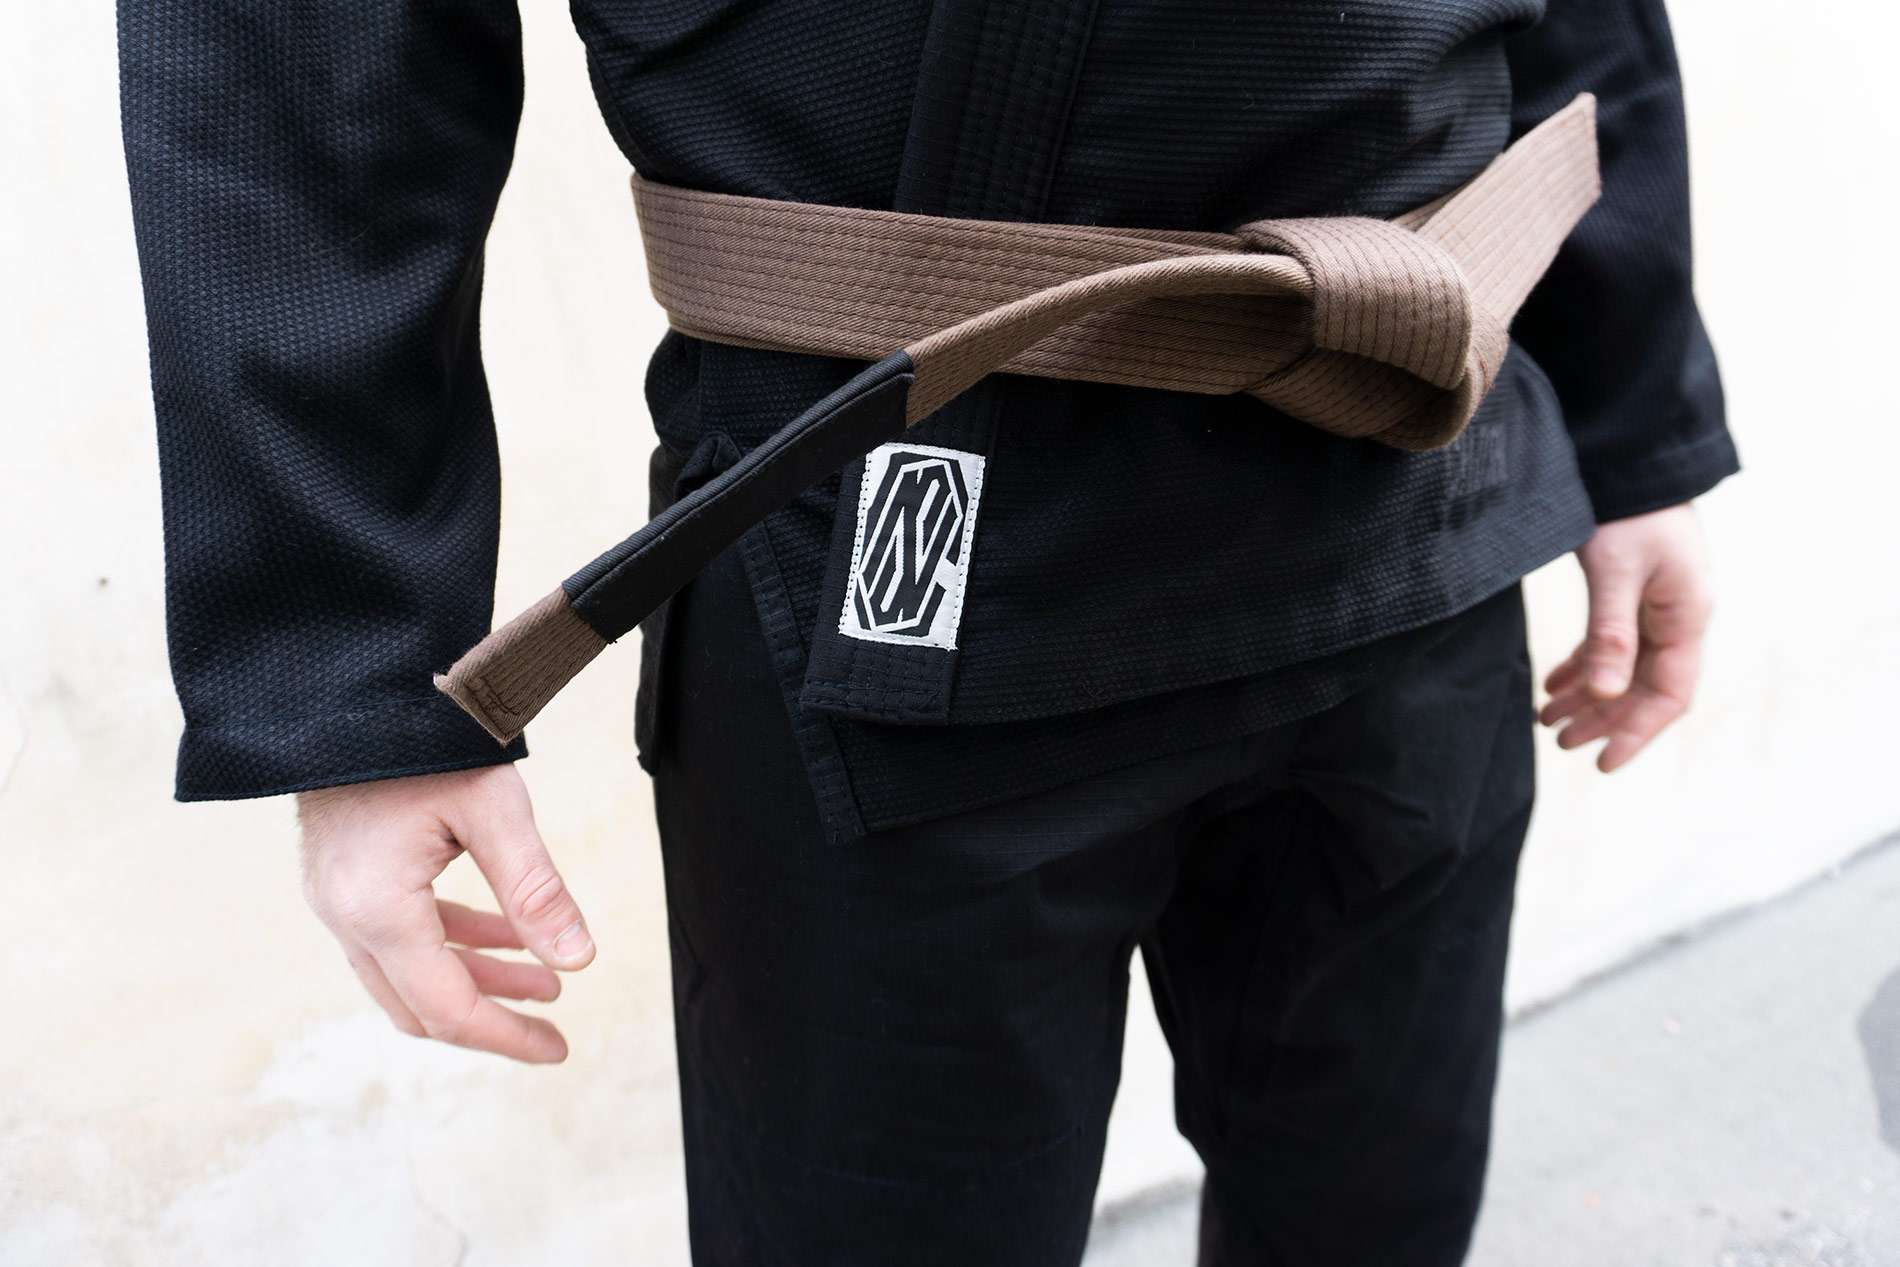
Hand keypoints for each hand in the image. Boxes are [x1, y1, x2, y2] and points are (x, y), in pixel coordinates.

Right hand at [296, 764, 594, 1062]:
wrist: (350, 687)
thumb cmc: (426, 740)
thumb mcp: (495, 810)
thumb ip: (536, 891)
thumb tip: (580, 962)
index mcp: (378, 910)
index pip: (448, 1008)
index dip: (505, 1037)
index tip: (557, 1049)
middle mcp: (346, 917)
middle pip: (421, 1006)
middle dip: (492, 1021)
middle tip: (554, 1030)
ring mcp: (337, 900)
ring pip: (409, 974)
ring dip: (477, 980)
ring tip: (547, 982)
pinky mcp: (343, 879)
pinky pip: (400, 937)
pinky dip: (453, 944)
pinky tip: (508, 937)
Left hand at [1539, 502, 1712, 772]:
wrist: (1631, 457)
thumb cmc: (1627, 511)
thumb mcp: (1616, 572)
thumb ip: (1611, 634)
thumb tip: (1605, 695)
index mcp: (1686, 616)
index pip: (1669, 694)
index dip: (1637, 732)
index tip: (1602, 764)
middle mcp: (1678, 616)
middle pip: (1643, 686)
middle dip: (1603, 718)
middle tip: (1558, 741)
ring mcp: (1658, 604)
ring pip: (1624, 667)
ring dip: (1589, 695)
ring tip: (1546, 718)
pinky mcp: (1636, 591)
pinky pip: (1613, 642)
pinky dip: (1584, 665)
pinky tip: (1554, 682)